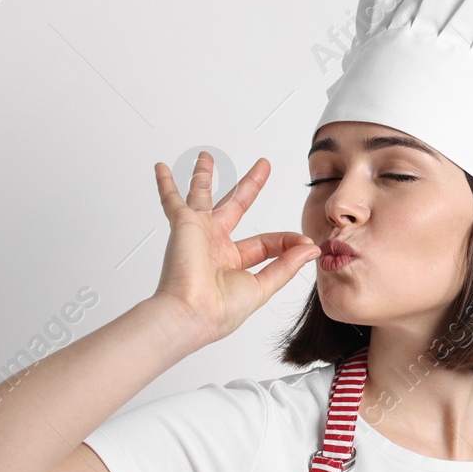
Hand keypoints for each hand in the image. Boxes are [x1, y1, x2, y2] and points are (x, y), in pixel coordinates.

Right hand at [150, 153, 320, 344]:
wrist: (190, 313)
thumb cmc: (220, 310)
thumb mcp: (262, 287)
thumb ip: (286, 265)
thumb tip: (310, 248)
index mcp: (233, 263)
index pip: (265, 242)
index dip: (288, 241)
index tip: (305, 243)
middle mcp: (215, 245)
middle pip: (237, 206)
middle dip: (250, 185)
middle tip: (263, 166)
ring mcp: (198, 232)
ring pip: (203, 195)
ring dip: (204, 176)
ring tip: (207, 158)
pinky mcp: (183, 225)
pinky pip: (172, 200)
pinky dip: (165, 184)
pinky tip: (161, 168)